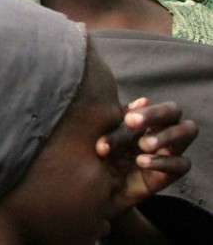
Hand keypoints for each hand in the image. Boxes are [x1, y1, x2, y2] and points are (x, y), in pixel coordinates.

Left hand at [96, 97, 197, 213]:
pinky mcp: (172, 173)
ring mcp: (171, 151)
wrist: (99, 184)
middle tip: (132, 122)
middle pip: (174, 112)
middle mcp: (164, 129)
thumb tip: (143, 100)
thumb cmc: (105, 152)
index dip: (149, 111)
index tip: (128, 119)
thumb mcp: (107, 133)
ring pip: (186, 131)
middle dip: (156, 114)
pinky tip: (142, 161)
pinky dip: (162, 161)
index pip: (159, 105)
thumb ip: (120, 117)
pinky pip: (181, 164)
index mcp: (149, 117)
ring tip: (142, 145)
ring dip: (165, 136)